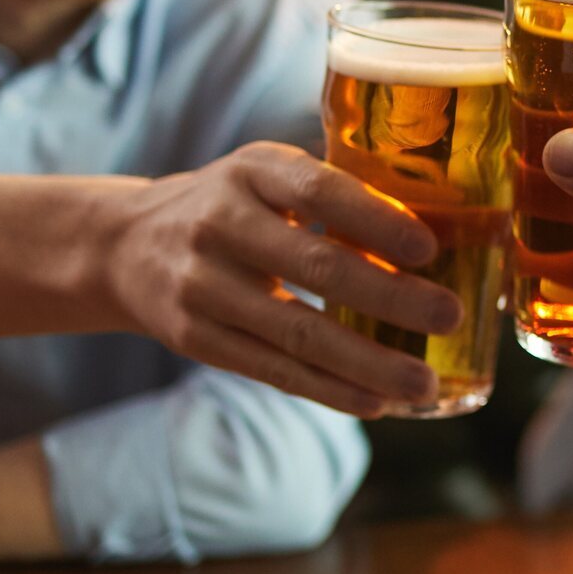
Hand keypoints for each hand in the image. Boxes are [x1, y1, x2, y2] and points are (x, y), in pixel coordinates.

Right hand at [96, 142, 462, 418]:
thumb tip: (443, 217)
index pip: (317, 191)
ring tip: (423, 385)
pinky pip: (272, 369)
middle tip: (450, 316)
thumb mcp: (267, 174)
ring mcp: (202, 285)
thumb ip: (333, 189)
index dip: (374, 219)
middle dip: (390, 297)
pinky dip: (328, 389)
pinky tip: (375, 403)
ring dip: (367, 363)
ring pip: (297, 332)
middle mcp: (221, 223)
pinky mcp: (194, 338)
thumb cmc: (231, 204)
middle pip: (315, 266)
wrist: (122, 244)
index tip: (428, 247)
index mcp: (252, 171)